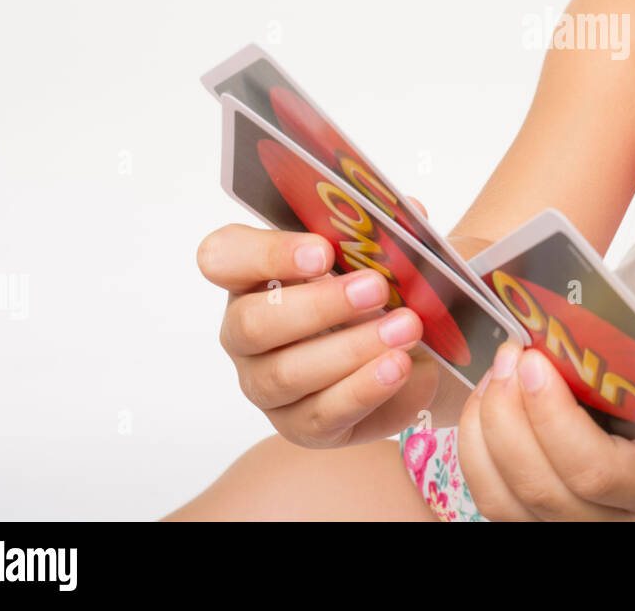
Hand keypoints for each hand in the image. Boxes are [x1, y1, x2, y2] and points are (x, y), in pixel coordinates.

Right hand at [197, 196, 441, 447]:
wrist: (411, 349)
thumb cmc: (377, 290)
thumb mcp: (379, 252)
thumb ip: (383, 229)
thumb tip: (409, 210)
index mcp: (251, 275)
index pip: (223, 257)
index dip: (267, 254)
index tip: (322, 251)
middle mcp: (245, 332)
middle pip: (253, 323)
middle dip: (319, 305)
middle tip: (376, 288)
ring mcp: (266, 384)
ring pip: (288, 373)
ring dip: (352, 348)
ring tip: (406, 328)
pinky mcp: (301, 425)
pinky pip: (324, 413)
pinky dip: (365, 388)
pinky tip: (399, 367)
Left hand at [456, 341, 634, 520]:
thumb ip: (626, 368)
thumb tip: (559, 328)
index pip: (595, 470)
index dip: (553, 417)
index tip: (534, 361)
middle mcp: (615, 523)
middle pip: (540, 488)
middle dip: (508, 413)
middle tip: (509, 356)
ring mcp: (572, 529)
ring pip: (504, 500)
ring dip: (486, 427)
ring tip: (495, 374)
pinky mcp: (537, 524)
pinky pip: (491, 499)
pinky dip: (475, 448)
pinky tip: (485, 403)